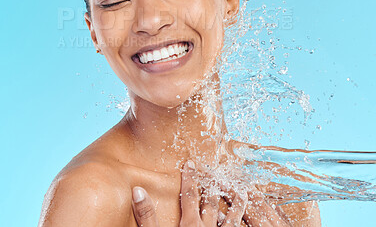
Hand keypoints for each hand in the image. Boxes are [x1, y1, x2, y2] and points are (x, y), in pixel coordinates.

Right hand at [132, 160, 247, 225]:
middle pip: (210, 200)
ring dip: (236, 202)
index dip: (189, 178)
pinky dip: (242, 224)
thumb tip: (138, 190)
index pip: (189, 194)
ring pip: (232, 216)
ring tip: (241, 191)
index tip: (190, 164)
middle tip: (213, 171)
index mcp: (189, 224)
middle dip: (210, 184)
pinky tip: (246, 222)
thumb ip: (147, 217)